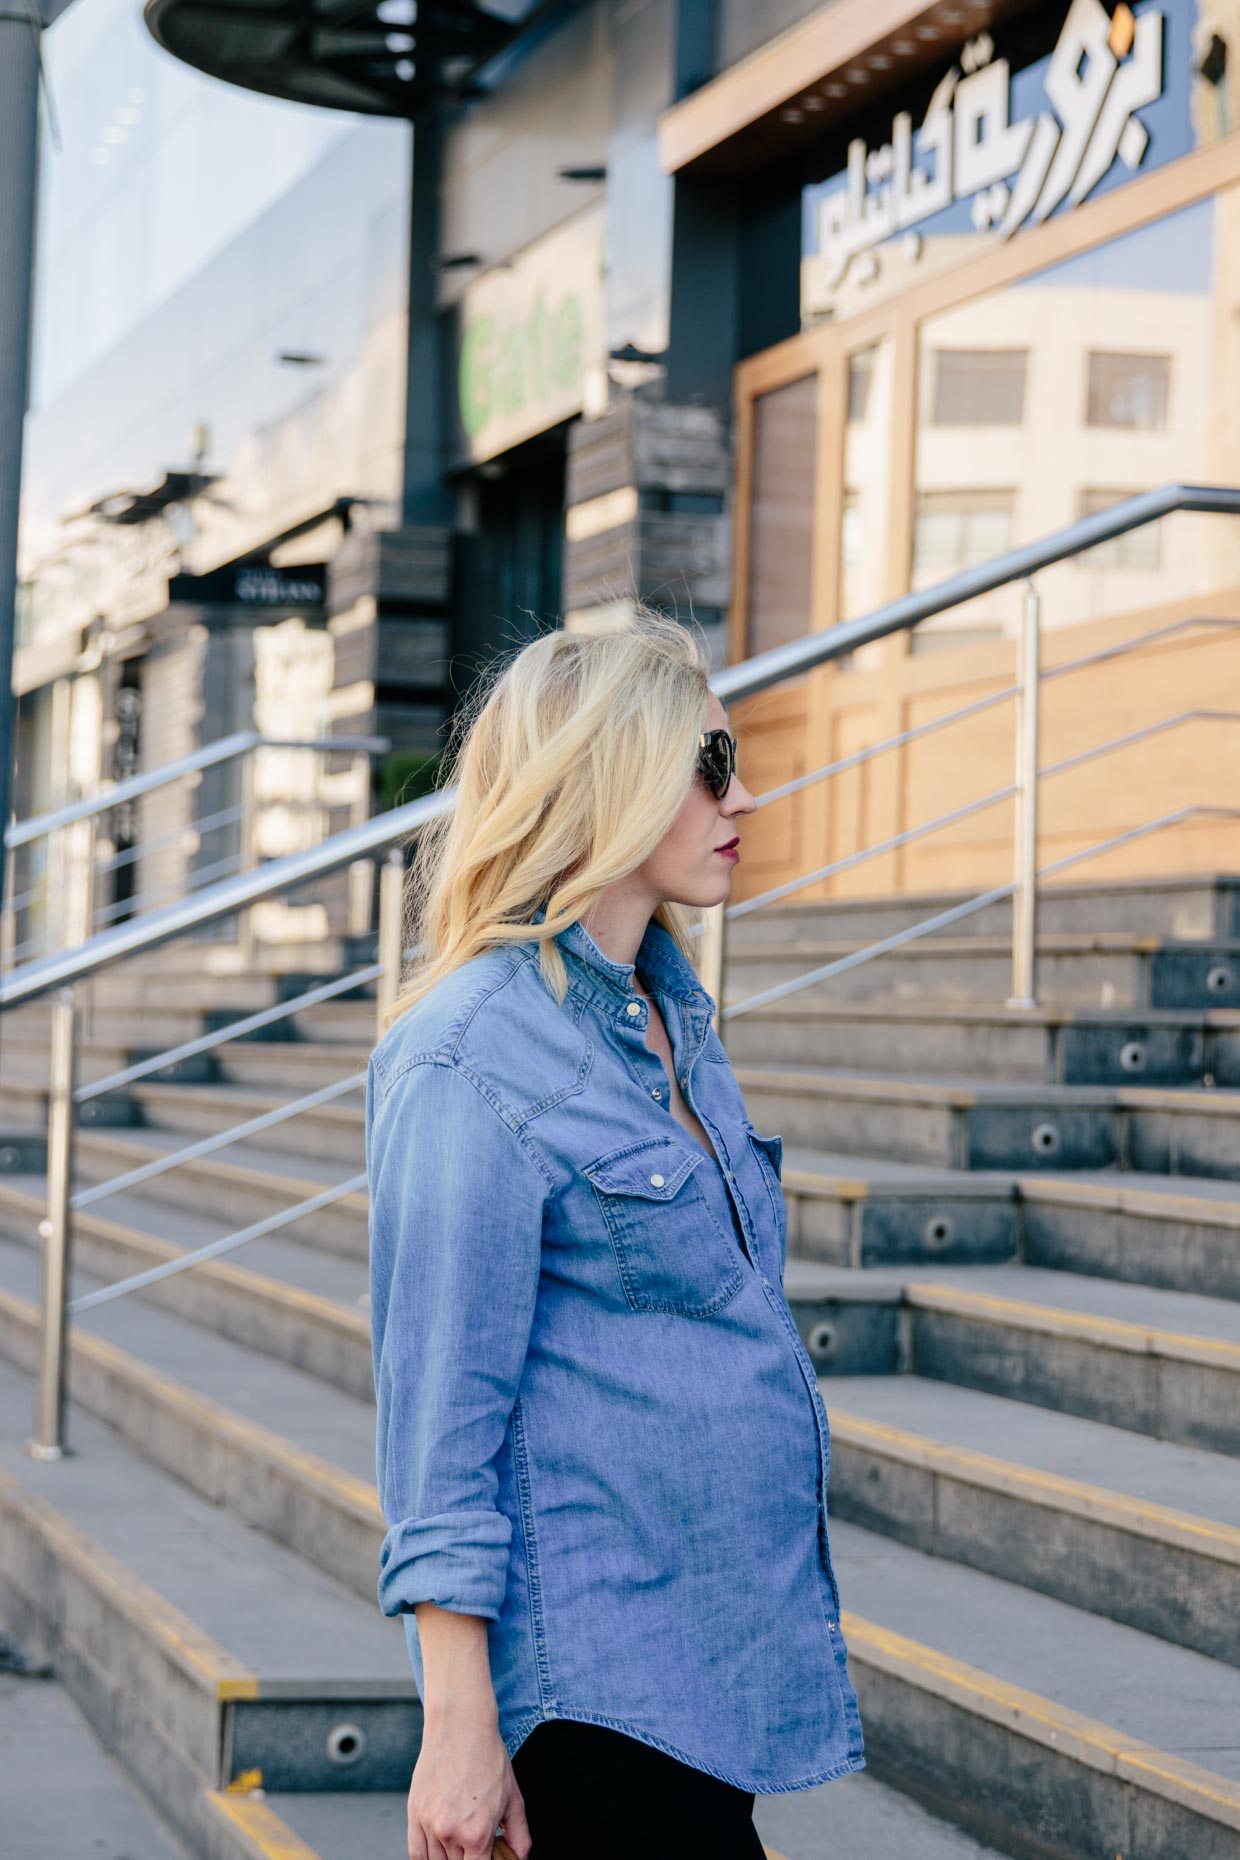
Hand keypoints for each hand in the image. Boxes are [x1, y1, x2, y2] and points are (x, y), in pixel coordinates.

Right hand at [406, 1709, 532, 1859]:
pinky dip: (426, 1859)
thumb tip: (519, 1858)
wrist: (460, 1726)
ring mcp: (429, 1824)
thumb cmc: (489, 1758)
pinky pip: (416, 1853)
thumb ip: (519, 1836)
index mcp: (477, 1834)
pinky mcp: (414, 1813)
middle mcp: (450, 1833)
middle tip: (478, 1843)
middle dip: (470, 1858)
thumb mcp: (513, 1797)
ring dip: (449, 1857)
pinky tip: (438, 1851)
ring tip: (462, 1838)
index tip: (487, 1855)